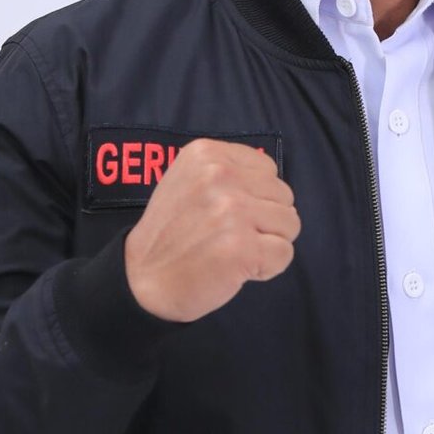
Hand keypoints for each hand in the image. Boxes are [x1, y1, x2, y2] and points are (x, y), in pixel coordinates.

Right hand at [122, 138, 300, 321]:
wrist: (143, 280)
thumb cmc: (171, 234)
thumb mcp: (188, 180)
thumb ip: (228, 171)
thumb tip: (273, 182)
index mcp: (207, 153)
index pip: (269, 170)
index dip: (255, 197)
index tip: (226, 215)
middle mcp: (220, 176)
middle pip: (284, 196)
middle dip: (265, 220)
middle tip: (229, 236)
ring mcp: (232, 211)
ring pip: (290, 224)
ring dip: (268, 243)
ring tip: (233, 250)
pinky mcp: (242, 247)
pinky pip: (284, 253)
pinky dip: (267, 267)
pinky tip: (237, 268)